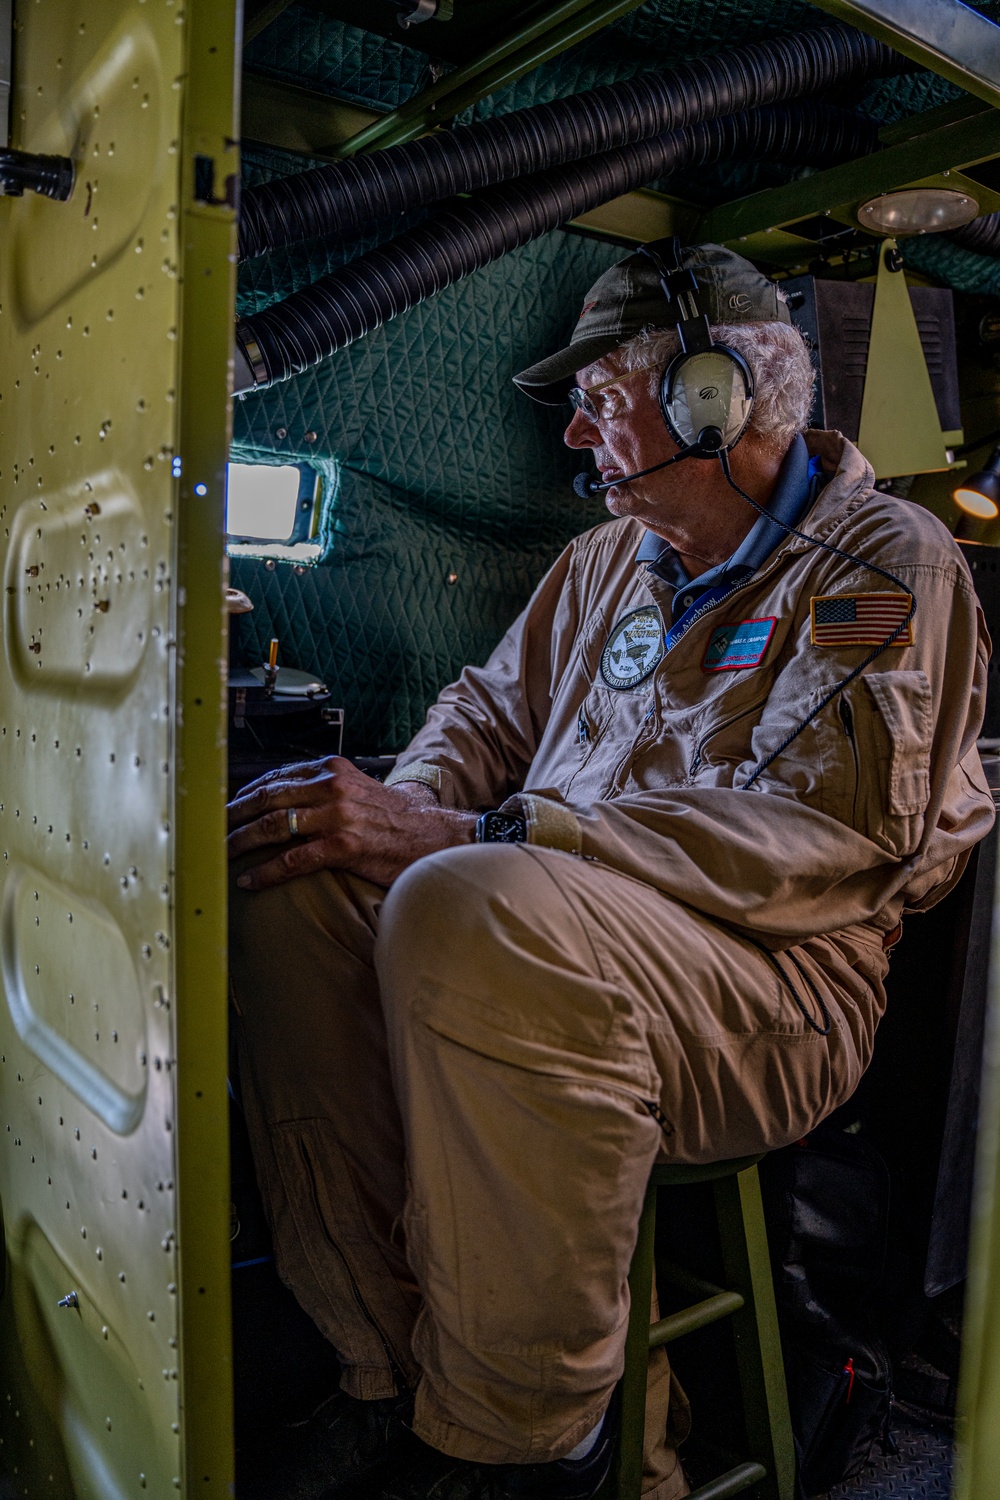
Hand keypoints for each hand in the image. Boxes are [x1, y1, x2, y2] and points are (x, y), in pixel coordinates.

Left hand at [227, 756, 476, 890]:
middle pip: (266, 798)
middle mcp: (331, 786)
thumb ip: (325, 787)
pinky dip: (266, 872)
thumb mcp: (358, 788)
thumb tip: (287, 799)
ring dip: (241, 842)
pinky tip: (250, 881)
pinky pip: (293, 860)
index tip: (226, 808)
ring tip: (222, 855)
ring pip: (273, 826)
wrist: (433, 835)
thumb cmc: (394, 818)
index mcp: (332, 769)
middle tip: (211, 830)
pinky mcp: (344, 846)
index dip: (244, 794)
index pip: (275, 777)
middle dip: (233, 816)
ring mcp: (337, 816)